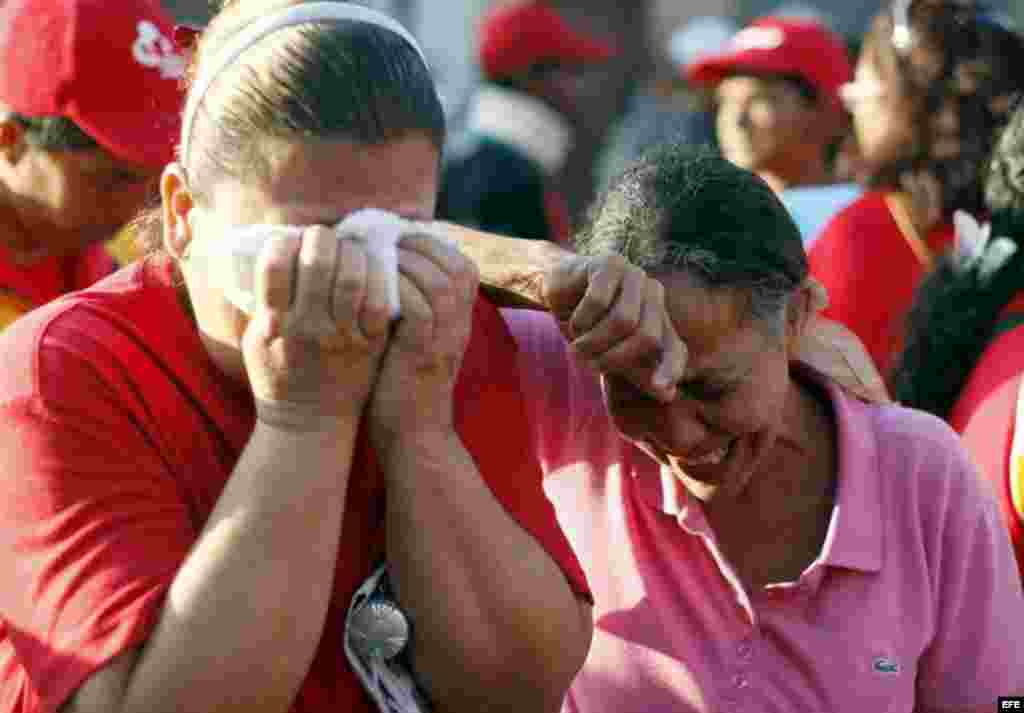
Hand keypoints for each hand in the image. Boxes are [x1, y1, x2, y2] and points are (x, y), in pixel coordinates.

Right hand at [242, 226, 393, 430]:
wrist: (310, 421)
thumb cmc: (278, 373)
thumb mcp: (255, 338)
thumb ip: (262, 299)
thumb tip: (271, 249)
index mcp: (275, 322)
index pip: (275, 263)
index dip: (284, 242)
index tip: (290, 242)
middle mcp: (309, 327)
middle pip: (319, 261)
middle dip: (323, 238)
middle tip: (326, 239)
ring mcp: (343, 336)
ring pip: (354, 276)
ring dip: (354, 253)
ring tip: (351, 251)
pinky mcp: (371, 343)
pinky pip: (381, 301)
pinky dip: (380, 278)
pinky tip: (374, 272)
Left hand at [368, 231, 478, 450]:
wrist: (412, 436)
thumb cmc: (402, 386)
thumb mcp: (415, 341)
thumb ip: (411, 308)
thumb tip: (385, 268)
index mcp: (458, 321)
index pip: (464, 268)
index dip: (434, 246)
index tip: (401, 240)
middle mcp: (458, 327)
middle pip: (458, 268)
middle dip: (421, 247)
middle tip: (387, 243)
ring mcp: (444, 341)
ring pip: (440, 283)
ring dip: (407, 264)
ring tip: (378, 260)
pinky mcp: (423, 355)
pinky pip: (419, 309)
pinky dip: (397, 290)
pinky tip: (373, 288)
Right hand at [542, 254, 685, 402]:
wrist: (557, 290)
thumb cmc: (587, 324)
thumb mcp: (611, 353)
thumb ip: (637, 371)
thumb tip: (668, 395)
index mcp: (660, 318)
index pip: (675, 348)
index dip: (671, 368)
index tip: (660, 389)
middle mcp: (654, 295)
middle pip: (647, 336)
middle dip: (612, 358)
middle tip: (587, 363)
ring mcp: (634, 275)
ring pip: (623, 320)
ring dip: (592, 341)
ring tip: (575, 345)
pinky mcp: (610, 263)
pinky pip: (599, 301)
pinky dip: (580, 319)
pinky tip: (572, 319)